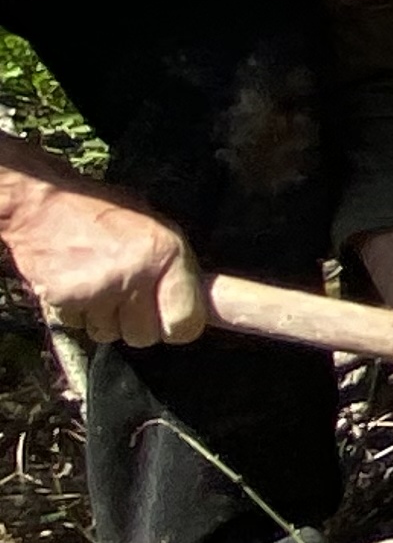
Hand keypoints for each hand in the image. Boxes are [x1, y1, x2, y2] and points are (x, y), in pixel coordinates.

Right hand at [1, 181, 206, 347]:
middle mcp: (138, 273)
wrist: (42, 206)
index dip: (177, 326)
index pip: (186, 323)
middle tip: (126, 297)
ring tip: (98, 285)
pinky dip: (76, 313)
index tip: (169, 320)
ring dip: (104, 319)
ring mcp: (100, 289)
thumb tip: (199, 304)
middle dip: (136, 324)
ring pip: (109, 335)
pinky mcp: (65, 299)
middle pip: (145, 337)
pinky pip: (77, 326)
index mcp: (168, 254)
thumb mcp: (155, 229)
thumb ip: (175, 268)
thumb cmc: (103, 215)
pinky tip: (75, 285)